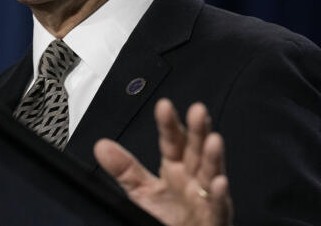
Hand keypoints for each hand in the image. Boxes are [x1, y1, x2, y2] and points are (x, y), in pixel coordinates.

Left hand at [93, 98, 232, 225]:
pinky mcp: (215, 217)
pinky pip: (218, 205)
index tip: (164, 106)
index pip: (171, 141)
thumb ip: (125, 169)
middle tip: (198, 110)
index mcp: (175, 167)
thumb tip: (101, 146)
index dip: (168, 124)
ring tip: (213, 140)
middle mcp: (192, 177)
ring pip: (211, 173)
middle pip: (195, 150)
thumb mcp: (142, 191)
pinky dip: (219, 194)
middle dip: (198, 131)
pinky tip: (219, 182)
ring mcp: (205, 196)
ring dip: (213, 157)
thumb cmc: (170, 216)